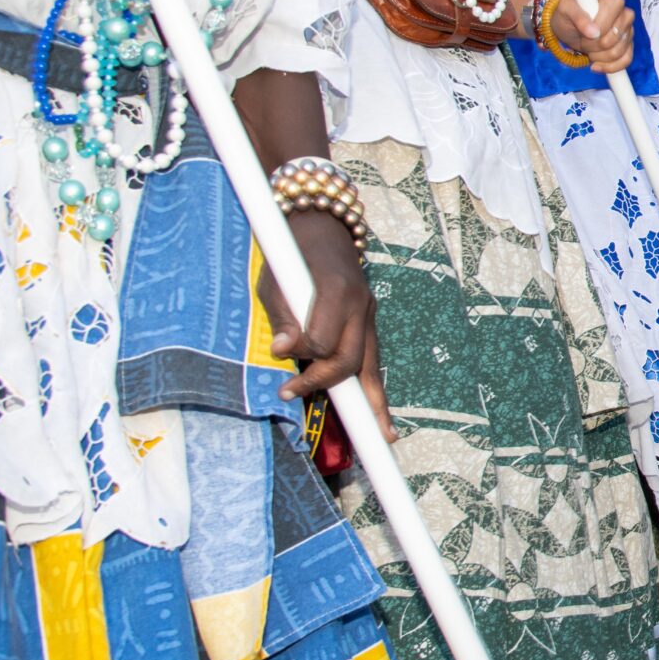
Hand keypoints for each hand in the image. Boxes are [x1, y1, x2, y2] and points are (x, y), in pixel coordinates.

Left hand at [259, 209, 392, 436]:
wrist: (324, 224)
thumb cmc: (292, 252)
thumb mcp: (275, 279)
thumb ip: (282, 317)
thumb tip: (284, 353)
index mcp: (335, 290)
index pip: (322, 341)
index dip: (301, 357)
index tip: (282, 366)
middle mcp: (358, 304)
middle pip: (350, 359)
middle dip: (324, 383)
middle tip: (293, 393)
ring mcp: (368, 313)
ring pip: (371, 364)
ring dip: (374, 402)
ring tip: (383, 435)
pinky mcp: (368, 320)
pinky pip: (372, 358)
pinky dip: (374, 388)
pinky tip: (381, 416)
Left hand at [550, 0, 634, 73]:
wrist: (570, 27)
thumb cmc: (568, 14)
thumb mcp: (566, 10)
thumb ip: (578, 17)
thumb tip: (593, 32)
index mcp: (614, 2)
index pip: (610, 23)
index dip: (596, 32)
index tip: (583, 31)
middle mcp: (626, 15)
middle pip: (614, 40)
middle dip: (593, 46)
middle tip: (583, 40)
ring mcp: (629, 32)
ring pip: (618, 53)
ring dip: (598, 56)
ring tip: (588, 49)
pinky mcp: (628, 46)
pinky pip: (625, 61)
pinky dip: (609, 67)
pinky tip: (596, 65)